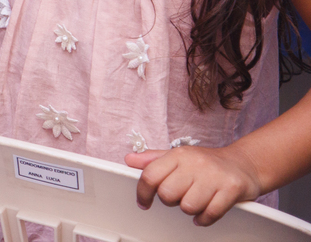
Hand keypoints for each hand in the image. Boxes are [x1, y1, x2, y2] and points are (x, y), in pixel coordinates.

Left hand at [127, 144, 262, 225]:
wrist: (245, 163)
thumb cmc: (207, 162)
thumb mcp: (179, 156)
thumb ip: (153, 159)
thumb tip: (129, 160)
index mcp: (178, 154)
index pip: (150, 175)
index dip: (143, 193)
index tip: (144, 202)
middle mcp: (195, 163)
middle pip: (167, 194)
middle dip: (170, 201)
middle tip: (179, 197)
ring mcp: (214, 176)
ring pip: (188, 206)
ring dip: (190, 210)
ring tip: (195, 202)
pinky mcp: (232, 189)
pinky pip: (210, 214)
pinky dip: (204, 219)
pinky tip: (204, 214)